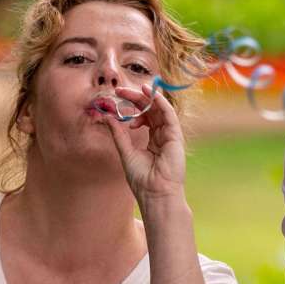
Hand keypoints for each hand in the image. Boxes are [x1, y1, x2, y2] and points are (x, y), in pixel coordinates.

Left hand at [103, 83, 185, 202]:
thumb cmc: (143, 180)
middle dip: (137, 98)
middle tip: (121, 90)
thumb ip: (119, 135)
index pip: (145, 116)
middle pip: (152, 110)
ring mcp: (170, 135)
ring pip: (160, 109)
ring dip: (148, 97)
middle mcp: (163, 135)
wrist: (155, 194)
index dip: (133, 105)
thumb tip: (109, 118)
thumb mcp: (126, 152)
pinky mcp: (176, 136)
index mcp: (153, 139)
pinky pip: (169, 114)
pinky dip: (161, 102)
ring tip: (135, 89)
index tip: (117, 98)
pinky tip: (151, 94)